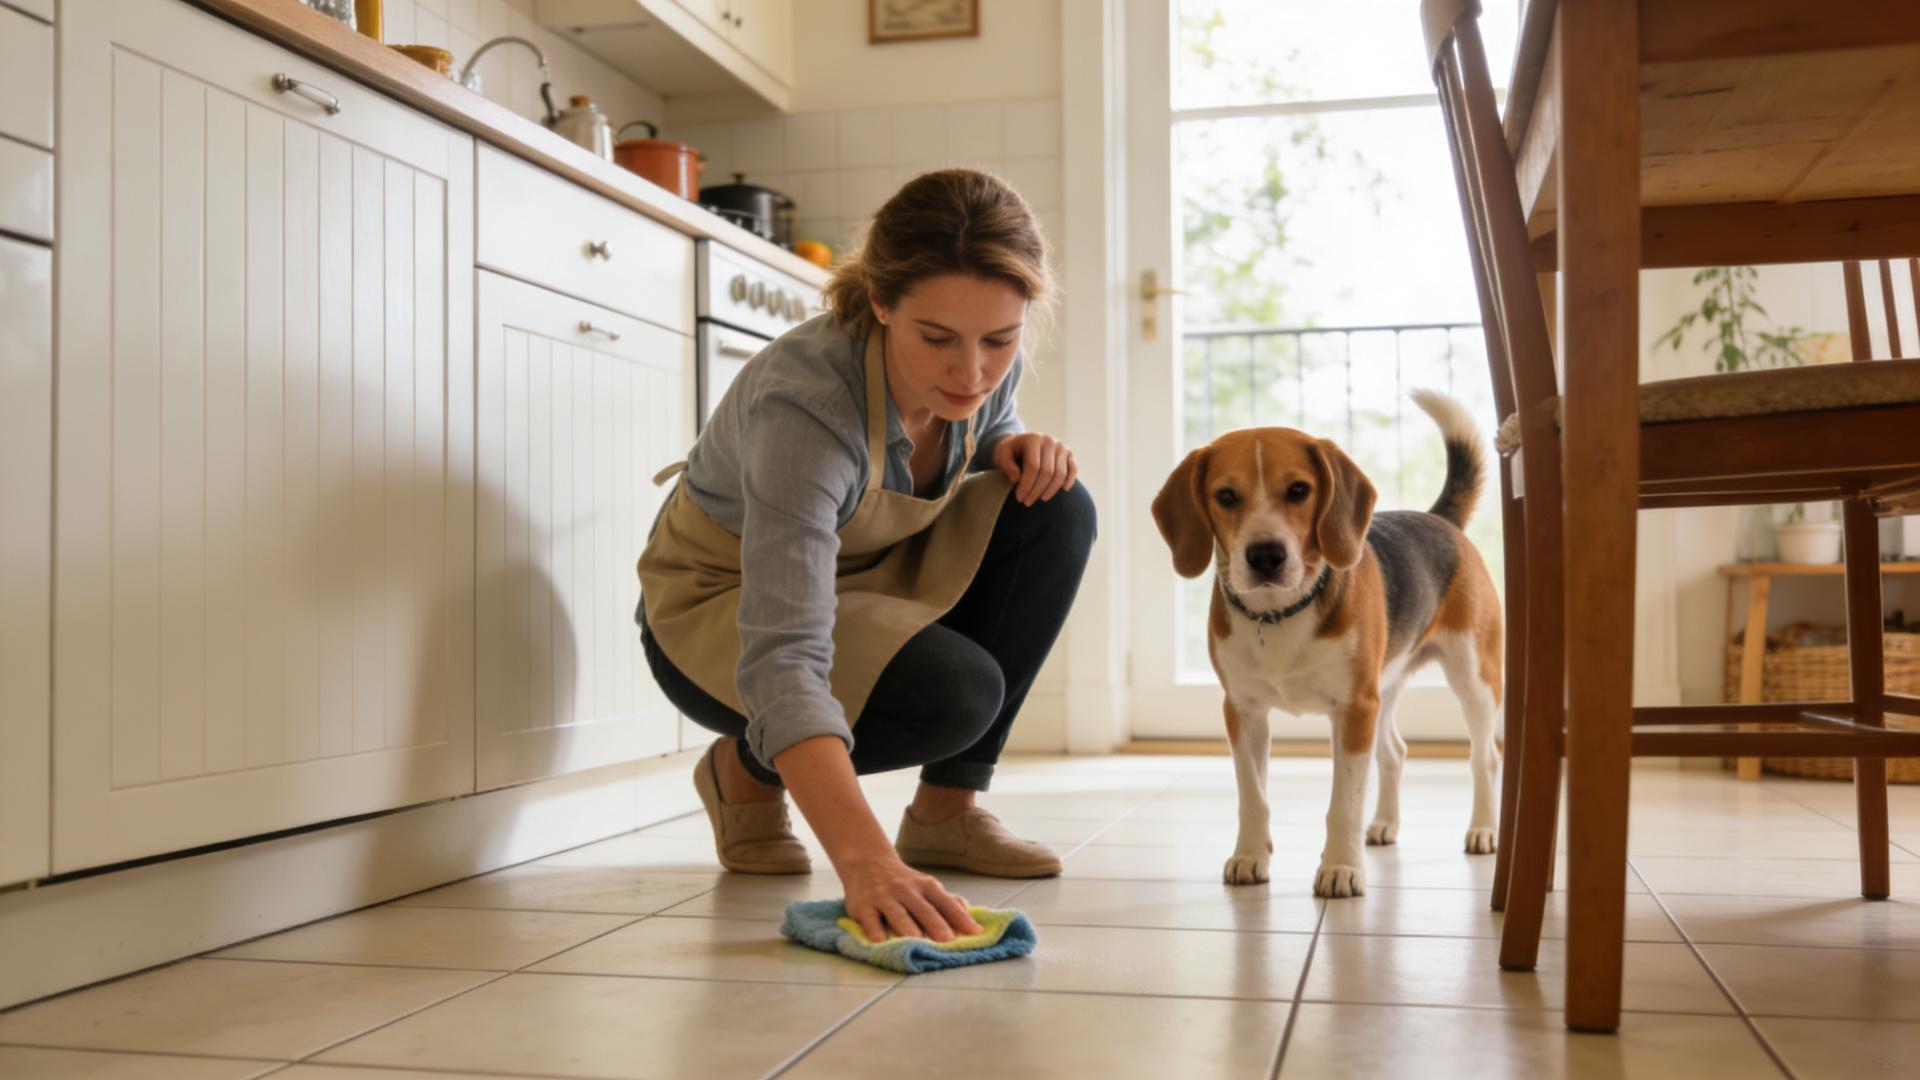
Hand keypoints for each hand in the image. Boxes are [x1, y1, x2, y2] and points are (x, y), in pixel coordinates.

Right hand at [840, 854, 981, 942]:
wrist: (867, 861)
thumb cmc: (902, 881)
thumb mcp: (926, 886)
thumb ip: (946, 901)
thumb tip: (969, 913)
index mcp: (925, 886)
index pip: (945, 903)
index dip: (960, 917)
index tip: (975, 932)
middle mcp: (906, 890)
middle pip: (924, 909)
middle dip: (936, 924)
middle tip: (948, 941)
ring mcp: (883, 897)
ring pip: (898, 915)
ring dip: (909, 929)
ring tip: (919, 943)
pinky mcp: (863, 906)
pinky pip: (870, 920)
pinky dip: (875, 930)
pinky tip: (880, 941)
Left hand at [993, 432, 1077, 506]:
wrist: (1022, 444)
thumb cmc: (1011, 452)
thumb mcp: (1002, 455)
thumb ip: (1006, 465)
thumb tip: (1016, 479)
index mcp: (1033, 439)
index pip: (1033, 466)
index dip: (1026, 485)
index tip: (1019, 498)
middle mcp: (1049, 441)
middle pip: (1047, 472)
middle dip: (1036, 491)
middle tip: (1027, 502)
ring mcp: (1061, 447)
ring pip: (1060, 474)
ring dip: (1051, 490)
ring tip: (1040, 499)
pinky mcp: (1069, 454)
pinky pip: (1073, 469)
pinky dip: (1069, 480)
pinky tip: (1063, 490)